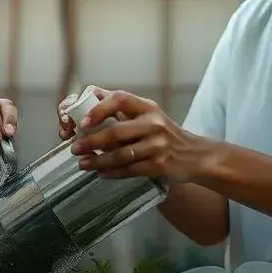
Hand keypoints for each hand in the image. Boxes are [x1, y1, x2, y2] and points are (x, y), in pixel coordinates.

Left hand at [62, 87, 212, 181]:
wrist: (196, 155)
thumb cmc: (165, 134)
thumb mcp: (150, 115)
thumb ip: (124, 110)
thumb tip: (90, 98)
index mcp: (148, 107)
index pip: (120, 99)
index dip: (99, 108)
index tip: (83, 121)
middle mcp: (154, 123)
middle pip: (116, 131)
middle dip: (91, 142)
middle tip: (74, 148)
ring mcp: (157, 145)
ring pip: (121, 154)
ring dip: (98, 161)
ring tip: (83, 164)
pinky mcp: (159, 165)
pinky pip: (130, 169)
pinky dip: (113, 173)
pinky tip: (101, 174)